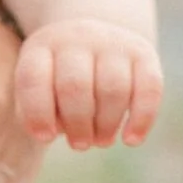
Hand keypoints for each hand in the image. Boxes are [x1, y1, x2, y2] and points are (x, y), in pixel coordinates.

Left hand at [14, 20, 161, 150]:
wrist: (92, 42)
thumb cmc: (55, 82)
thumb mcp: (37, 90)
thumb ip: (36, 113)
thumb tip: (52, 132)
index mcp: (41, 47)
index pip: (33, 79)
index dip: (37, 113)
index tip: (45, 138)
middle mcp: (76, 38)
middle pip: (75, 86)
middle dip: (77, 124)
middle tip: (79, 145)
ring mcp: (112, 41)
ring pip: (113, 88)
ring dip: (106, 125)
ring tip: (101, 141)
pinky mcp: (143, 52)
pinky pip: (149, 87)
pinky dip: (142, 118)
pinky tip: (131, 140)